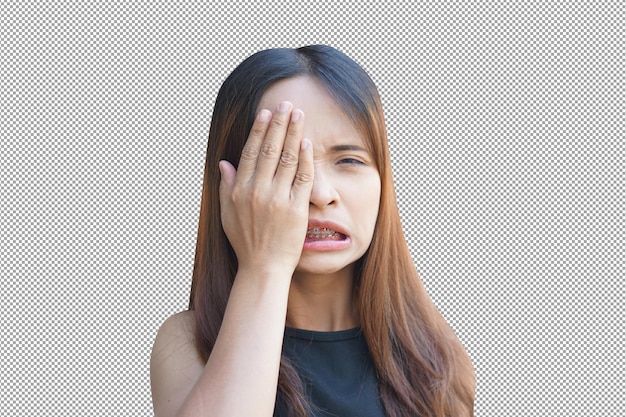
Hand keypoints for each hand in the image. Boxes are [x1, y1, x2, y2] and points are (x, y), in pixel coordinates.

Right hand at [218, 101, 313, 273]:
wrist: (263, 267)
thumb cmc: (245, 241)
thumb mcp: (227, 213)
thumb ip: (226, 186)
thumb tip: (223, 163)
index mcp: (240, 189)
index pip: (252, 152)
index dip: (260, 130)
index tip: (267, 113)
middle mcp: (257, 191)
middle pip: (271, 149)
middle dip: (279, 123)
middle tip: (286, 104)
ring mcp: (277, 199)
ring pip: (287, 159)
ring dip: (294, 133)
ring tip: (299, 115)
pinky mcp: (296, 209)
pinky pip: (302, 178)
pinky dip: (305, 159)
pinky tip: (307, 142)